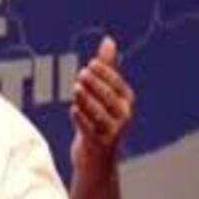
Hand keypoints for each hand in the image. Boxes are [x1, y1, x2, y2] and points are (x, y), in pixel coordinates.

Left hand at [70, 36, 134, 177]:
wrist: (96, 157)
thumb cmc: (100, 119)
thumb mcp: (104, 93)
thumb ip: (107, 67)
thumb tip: (108, 40)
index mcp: (126, 102)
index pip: (117, 85)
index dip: (105, 74)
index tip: (91, 64)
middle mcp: (123, 117)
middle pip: (109, 98)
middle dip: (96, 85)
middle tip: (81, 74)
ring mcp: (113, 132)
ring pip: (100, 114)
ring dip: (88, 100)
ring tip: (76, 88)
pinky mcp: (99, 145)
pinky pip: (90, 131)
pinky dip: (82, 120)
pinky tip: (73, 110)